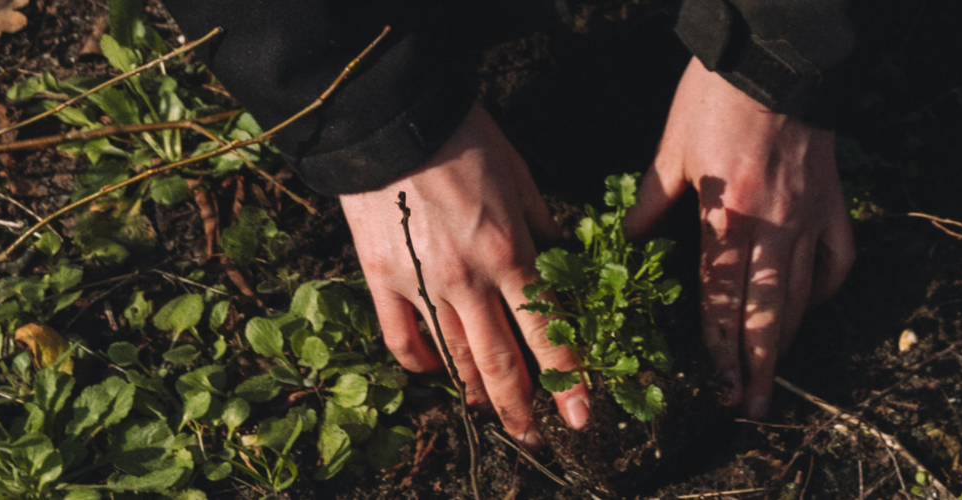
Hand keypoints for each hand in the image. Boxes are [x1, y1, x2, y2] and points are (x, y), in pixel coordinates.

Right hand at [341, 105, 590, 446]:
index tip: (580, 414)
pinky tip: (437, 371)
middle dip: (521, 406)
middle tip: (534, 436)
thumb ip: (542, 226)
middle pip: (500, 362)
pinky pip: (401, 339)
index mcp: (509, 252)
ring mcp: (420, 284)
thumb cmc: (463, 137)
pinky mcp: (381, 279)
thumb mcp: (520, 176)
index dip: (567, 377)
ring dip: (475, 391)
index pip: (546, 330)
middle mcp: (467, 279)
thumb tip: (563, 260)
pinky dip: (421, 363)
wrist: (389, 119)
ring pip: (454, 357)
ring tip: (490, 411)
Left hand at [625, 58, 854, 418]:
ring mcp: (809, 217)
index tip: (718, 390)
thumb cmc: (717, 96)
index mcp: (727, 217)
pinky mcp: (833, 202)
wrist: (775, 57)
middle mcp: (772, 227)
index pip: (722, 302)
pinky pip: (838, 259)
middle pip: (767, 314)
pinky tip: (813, 307)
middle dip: (757, 369)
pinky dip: (827, 289)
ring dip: (787, 341)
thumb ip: (651, 201)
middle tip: (752, 409)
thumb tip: (626, 241)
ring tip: (775, 376)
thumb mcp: (671, 147)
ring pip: (803, 296)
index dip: (720, 352)